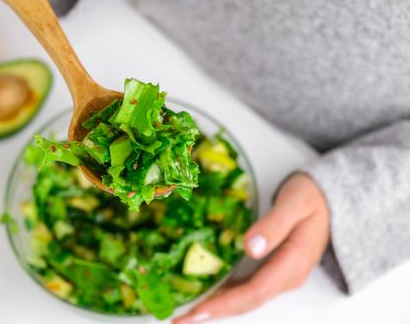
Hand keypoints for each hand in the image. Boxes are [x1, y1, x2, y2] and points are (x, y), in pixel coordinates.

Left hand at [174, 173, 330, 322]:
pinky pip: (247, 288)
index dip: (223, 304)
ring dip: (217, 306)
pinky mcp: (273, 270)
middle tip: (180, 318)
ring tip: (186, 311)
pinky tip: (206, 292)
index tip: (197, 311)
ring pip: (245, 298)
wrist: (329, 199)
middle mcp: (286, 277)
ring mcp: (280, 275)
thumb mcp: (294, 204)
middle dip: (213, 312)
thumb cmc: (311, 197)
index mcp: (292, 264)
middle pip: (246, 302)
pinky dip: (225, 294)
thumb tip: (250, 247)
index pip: (253, 292)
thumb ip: (273, 225)